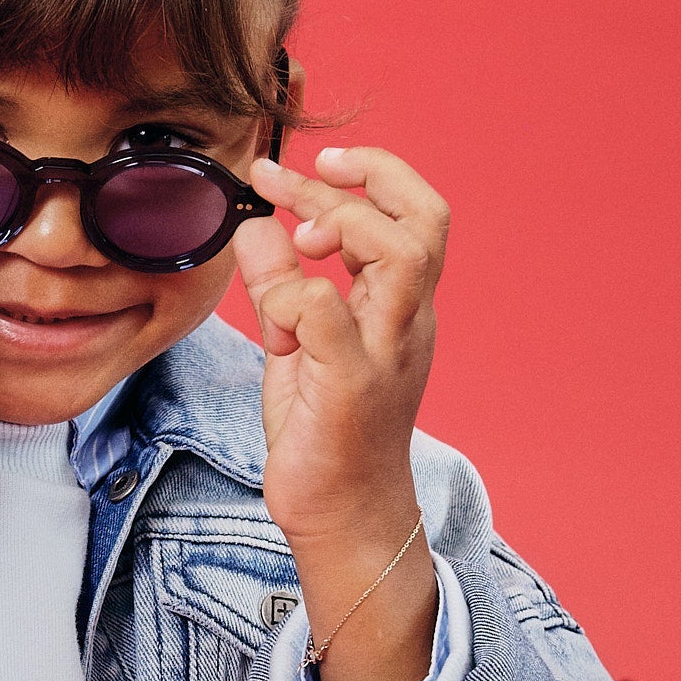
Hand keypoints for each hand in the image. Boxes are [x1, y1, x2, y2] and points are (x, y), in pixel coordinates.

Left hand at [232, 146, 449, 680]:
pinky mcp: (351, 385)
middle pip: (427, 218)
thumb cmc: (325, 433)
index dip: (370, 173)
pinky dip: (290, 294)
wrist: (342, 517)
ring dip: (341, 221)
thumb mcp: (295, 343)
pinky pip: (328, 313)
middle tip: (297, 173)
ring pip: (401, 253)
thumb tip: (254, 226)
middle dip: (366, 176)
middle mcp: (406, 322)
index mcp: (400, 306)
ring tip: (299, 231)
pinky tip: (272, 317)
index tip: (309, 163)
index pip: (415, 213)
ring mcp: (386, 352)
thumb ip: (280, 283)